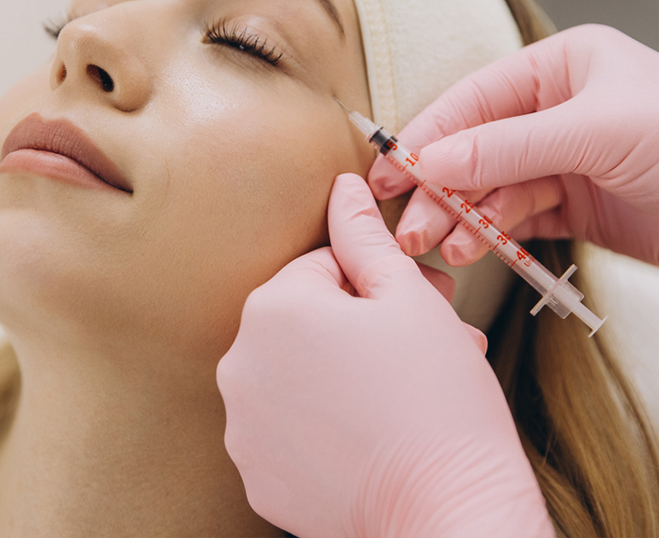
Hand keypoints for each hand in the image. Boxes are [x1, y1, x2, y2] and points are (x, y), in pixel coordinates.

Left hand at [217, 174, 552, 537]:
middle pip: (307, 319)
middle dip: (363, 322)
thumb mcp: (406, 296)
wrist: (451, 515)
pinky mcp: (255, 471)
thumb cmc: (437, 400)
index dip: (376, 281)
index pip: (322, 267)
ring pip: (297, 370)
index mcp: (273, 307)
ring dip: (343, 368)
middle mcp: (240, 361)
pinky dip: (323, 419)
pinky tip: (371, 429)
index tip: (418, 301)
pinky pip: (287, 422)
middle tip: (421, 342)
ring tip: (401, 387)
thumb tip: (343, 185)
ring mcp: (242, 423)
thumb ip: (363, 234)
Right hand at [369, 24, 658, 266]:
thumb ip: (508, 145)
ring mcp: (561, 159)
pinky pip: (517, 216)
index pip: (474, 99)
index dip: (429, 135)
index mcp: (560, 67)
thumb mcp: (596, 131)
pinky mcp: (572, 204)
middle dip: (440, 187)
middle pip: (475, 147)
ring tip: (440, 245)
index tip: (394, 170)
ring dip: (462, 217)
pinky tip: (475, 248)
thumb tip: (432, 160)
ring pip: (490, 187)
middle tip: (409, 223)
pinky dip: (493, 233)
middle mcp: (555, 110)